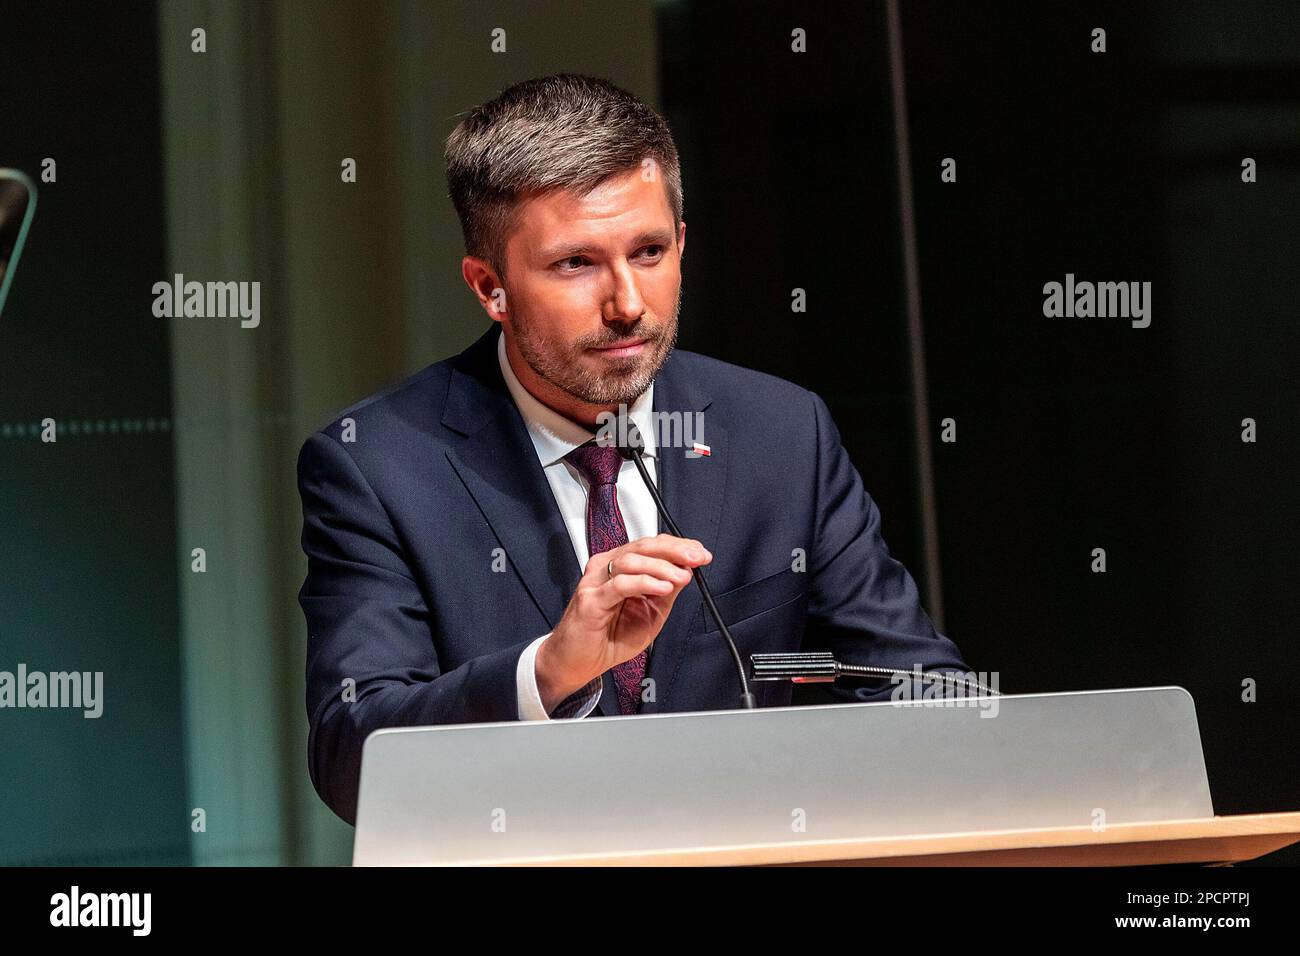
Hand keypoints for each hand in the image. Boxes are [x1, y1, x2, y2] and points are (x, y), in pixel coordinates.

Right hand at [536, 533, 711, 710]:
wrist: (577, 663)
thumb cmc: (608, 638)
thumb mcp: (650, 612)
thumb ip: (666, 590)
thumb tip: (688, 570)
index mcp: (620, 567)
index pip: (651, 545)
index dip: (678, 546)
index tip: (701, 553)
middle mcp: (606, 568)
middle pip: (642, 546)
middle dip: (674, 551)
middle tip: (697, 558)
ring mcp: (596, 581)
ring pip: (631, 561)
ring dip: (661, 567)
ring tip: (682, 576)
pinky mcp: (590, 600)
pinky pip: (620, 585)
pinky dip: (644, 583)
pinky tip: (662, 587)